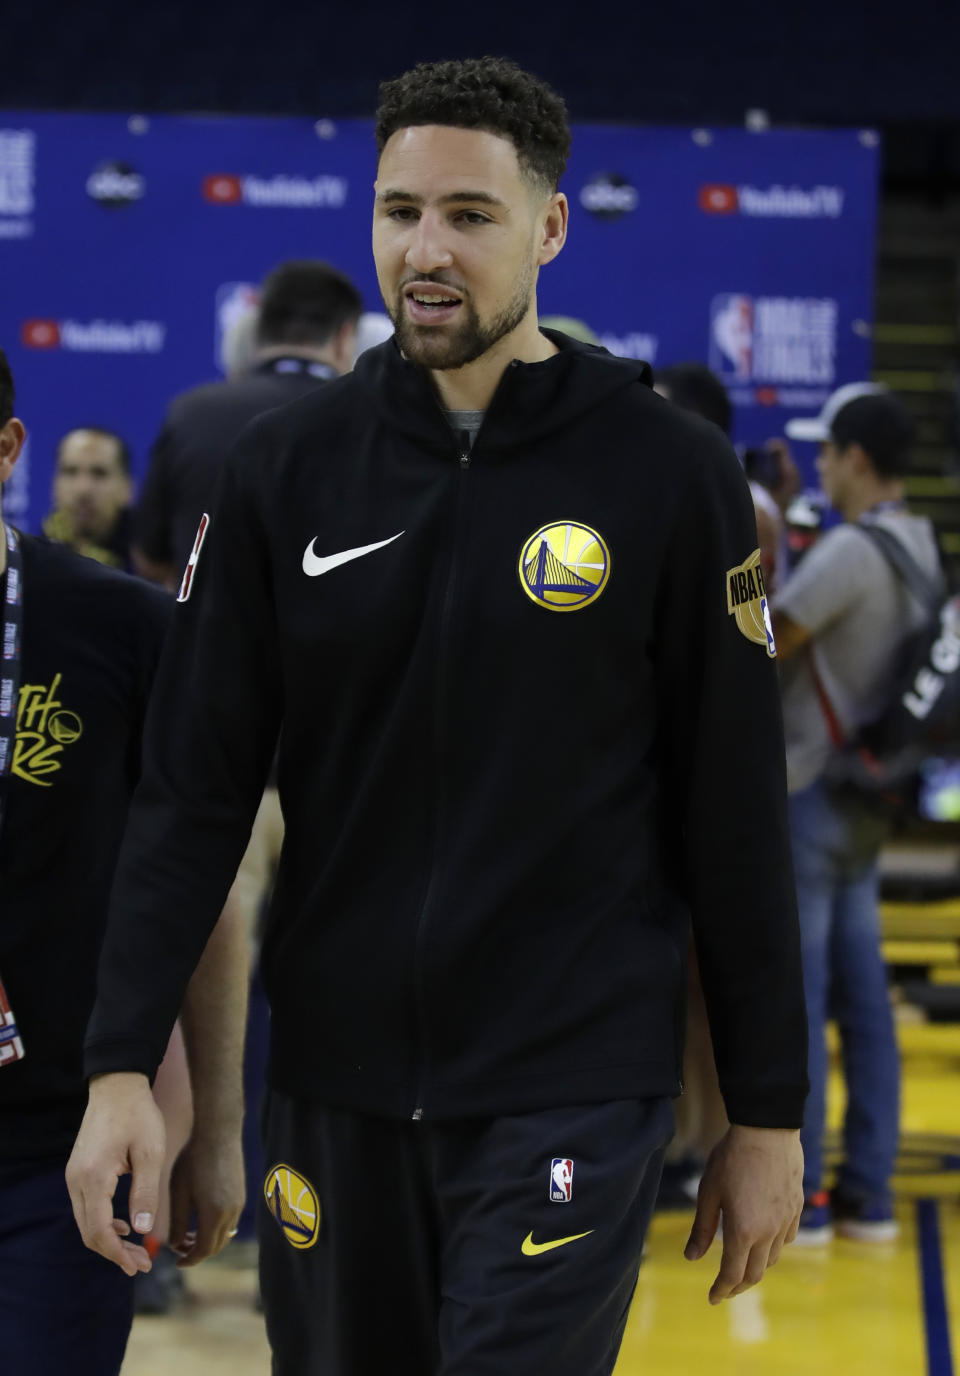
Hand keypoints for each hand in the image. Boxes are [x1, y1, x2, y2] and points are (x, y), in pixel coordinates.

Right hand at [66, 1072, 165, 1276]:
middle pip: (89, 1233)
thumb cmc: (138, 1115)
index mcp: (94, 1177)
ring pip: (86, 1222)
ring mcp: (74, 1176)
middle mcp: (77, 1180)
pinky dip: (104, 1223)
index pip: (99, 1231)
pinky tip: (125, 1226)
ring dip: (110, 1240)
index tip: (140, 1265)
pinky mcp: (78, 1171)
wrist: (117, 1085)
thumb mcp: (151, 1153)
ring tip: (137, 1250)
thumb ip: (146, 1192)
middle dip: (115, 1253)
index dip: (118, 1254)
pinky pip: (86, 1207)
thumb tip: (142, 1231)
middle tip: (143, 1263)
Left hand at [168, 1128, 244, 1265]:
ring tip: (188, 1233)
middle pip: (215, 1246)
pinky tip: (201, 1215)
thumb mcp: (178, 1192)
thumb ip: (175, 1222)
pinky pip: (229, 1221)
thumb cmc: (193, 1160)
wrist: (218, 1132)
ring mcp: (239, 1203)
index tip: (176, 1263)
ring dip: (207, 1240)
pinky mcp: (241, 1194)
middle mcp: (231, 1213)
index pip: (202, 1251)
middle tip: (179, 1249)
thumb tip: (174, 1245)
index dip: (188, 1261)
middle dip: (197, 1252)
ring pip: (224, 1234)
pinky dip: (215, 1227)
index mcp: (213, 1215)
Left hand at [683, 1124, 802, 1303]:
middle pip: (755, 1273)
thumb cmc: (732, 1158)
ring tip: (743, 1266)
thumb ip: (702, 1228)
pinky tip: (766, 1241)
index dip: (721, 1290)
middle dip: (738, 1286)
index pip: (732, 1274)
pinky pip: (788, 1238)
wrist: (767, 1130)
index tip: (712, 1298)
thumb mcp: (709, 1192)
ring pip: (773, 1258)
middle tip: (725, 1289)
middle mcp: (768, 1233)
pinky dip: (775, 1248)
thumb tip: (691, 1258)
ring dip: (757, 1268)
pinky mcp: (796, 1208)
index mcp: (743, 1231)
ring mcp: (786, 1221)